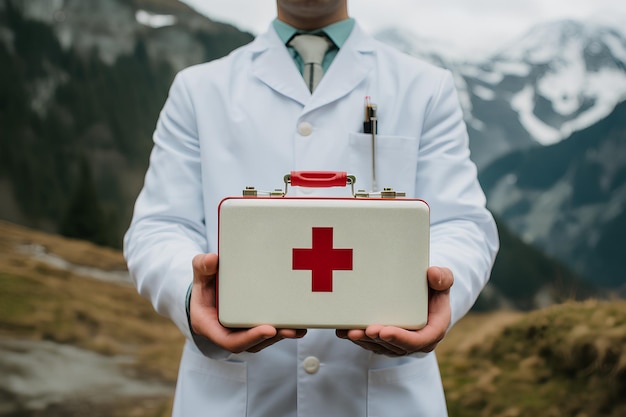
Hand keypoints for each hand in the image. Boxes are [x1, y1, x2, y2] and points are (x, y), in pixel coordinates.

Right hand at [189, 253, 306, 352]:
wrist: (208, 293)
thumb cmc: (205, 285)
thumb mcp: (200, 275)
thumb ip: (202, 267)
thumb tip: (213, 259)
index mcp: (211, 327)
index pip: (231, 341)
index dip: (250, 338)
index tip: (268, 329)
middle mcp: (228, 334)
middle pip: (252, 344)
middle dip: (272, 338)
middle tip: (290, 329)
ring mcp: (242, 333)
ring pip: (263, 341)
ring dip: (281, 336)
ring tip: (299, 328)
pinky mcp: (254, 327)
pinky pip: (269, 333)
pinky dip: (283, 329)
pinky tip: (299, 323)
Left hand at [336, 266, 452, 355]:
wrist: (425, 293)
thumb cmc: (434, 286)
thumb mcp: (443, 279)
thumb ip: (443, 277)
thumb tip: (432, 274)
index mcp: (433, 330)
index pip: (418, 340)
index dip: (401, 338)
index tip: (385, 331)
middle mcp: (417, 341)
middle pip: (395, 347)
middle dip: (378, 340)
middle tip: (365, 330)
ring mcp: (400, 342)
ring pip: (380, 347)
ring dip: (365, 341)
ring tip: (350, 332)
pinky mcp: (387, 340)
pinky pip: (372, 343)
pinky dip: (358, 339)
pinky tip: (344, 332)